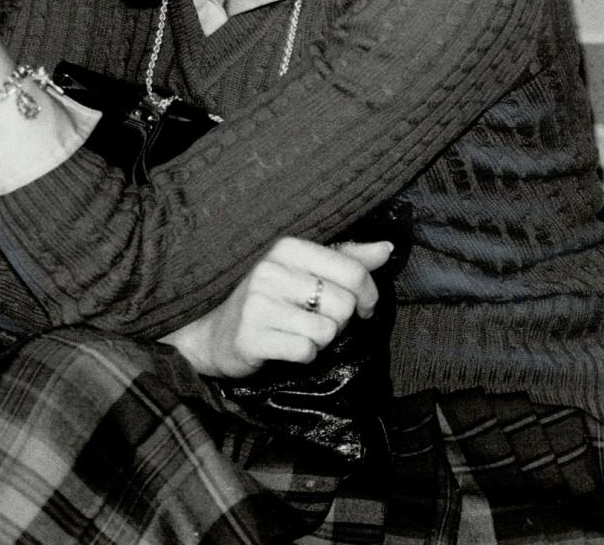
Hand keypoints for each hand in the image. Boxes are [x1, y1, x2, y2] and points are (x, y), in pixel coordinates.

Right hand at [161, 237, 393, 378]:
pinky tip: (285, 347)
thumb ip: (346, 259)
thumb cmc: (269, 300)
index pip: (353, 271)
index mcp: (286, 248)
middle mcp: (270, 270)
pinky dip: (303, 355)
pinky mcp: (251, 336)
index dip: (368, 296)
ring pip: (327, 331)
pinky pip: (305, 351)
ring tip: (299, 333)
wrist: (216, 334)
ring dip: (321, 341)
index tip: (362, 307)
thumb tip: (387, 248)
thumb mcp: (304, 271)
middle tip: (317, 322)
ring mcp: (258, 303)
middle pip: (344, 305)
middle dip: (340, 322)